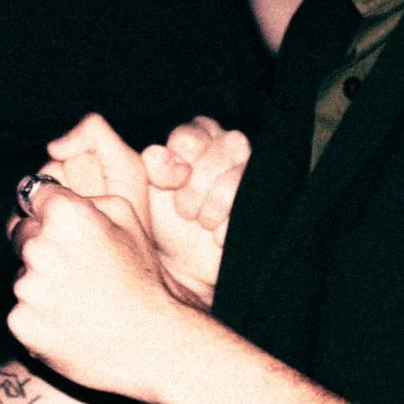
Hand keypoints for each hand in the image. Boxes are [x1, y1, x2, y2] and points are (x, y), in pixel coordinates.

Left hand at [6, 181, 205, 403]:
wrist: (152, 345)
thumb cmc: (145, 281)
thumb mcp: (129, 221)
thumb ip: (87, 198)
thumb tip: (50, 193)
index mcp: (65, 215)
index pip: (31, 195)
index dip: (45, 208)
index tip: (55, 222)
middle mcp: (39, 246)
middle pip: (21, 234)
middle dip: (41, 245)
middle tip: (77, 269)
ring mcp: (26, 287)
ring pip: (22, 275)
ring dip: (41, 283)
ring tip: (80, 300)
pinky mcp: (20, 322)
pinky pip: (21, 310)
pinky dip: (40, 316)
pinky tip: (71, 322)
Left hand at [140, 116, 250, 307]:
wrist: (183, 271)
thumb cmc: (160, 225)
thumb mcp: (142, 192)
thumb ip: (143, 163)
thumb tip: (140, 144)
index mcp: (194, 141)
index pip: (193, 132)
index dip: (180, 155)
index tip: (171, 181)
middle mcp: (226, 149)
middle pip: (222, 146)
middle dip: (196, 185)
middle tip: (184, 210)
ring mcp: (250, 174)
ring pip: (236, 176)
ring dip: (211, 205)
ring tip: (200, 222)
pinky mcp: (263, 201)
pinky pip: (250, 202)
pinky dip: (227, 224)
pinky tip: (217, 235)